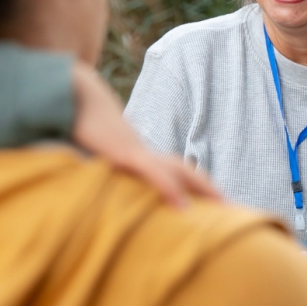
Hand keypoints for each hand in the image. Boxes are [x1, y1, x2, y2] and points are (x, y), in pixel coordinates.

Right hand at [71, 63, 219, 206]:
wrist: (75, 96)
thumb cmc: (83, 127)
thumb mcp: (93, 153)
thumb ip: (106, 167)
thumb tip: (109, 184)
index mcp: (140, 155)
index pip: (176, 170)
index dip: (196, 184)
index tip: (215, 204)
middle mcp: (144, 153)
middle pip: (186, 170)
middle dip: (208, 188)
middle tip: (231, 209)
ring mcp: (137, 152)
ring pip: (178, 170)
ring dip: (201, 187)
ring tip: (221, 206)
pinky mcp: (125, 155)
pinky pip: (153, 173)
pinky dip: (169, 188)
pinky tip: (182, 206)